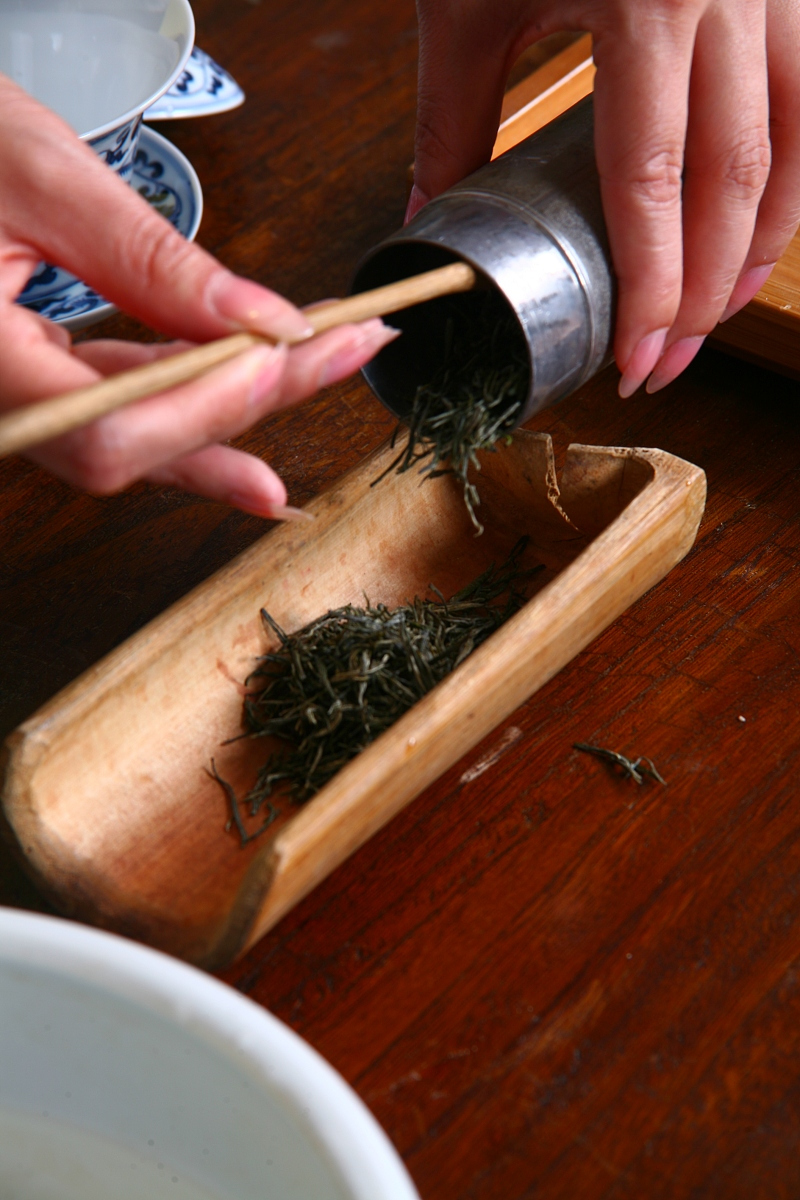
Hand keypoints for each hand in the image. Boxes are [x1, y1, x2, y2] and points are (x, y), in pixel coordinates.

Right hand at [0, 76, 394, 516]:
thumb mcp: (46, 182)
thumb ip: (150, 261)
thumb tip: (260, 318)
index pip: (109, 433)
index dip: (205, 410)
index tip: (282, 355)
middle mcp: (3, 406)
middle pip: (142, 446)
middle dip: (253, 405)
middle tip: (344, 353)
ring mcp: (25, 403)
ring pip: (147, 431)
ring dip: (241, 399)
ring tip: (325, 356)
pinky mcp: (48, 382)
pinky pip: (131, 403)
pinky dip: (200, 384)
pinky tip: (262, 367)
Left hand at [409, 0, 799, 395]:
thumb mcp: (472, 0)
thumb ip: (453, 115)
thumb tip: (430, 214)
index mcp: (644, 1)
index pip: (653, 183)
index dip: (649, 287)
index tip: (634, 358)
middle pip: (735, 181)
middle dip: (703, 292)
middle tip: (666, 362)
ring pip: (797, 145)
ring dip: (763, 245)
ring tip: (717, 312)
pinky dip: (793, 174)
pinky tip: (761, 223)